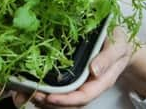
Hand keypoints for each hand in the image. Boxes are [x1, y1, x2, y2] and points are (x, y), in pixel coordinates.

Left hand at [12, 27, 132, 107]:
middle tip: (31, 94)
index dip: (66, 100)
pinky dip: (42, 90)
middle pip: (68, 103)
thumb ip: (108, 58)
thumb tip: (94, 70)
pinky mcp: (71, 77)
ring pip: (60, 98)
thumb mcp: (118, 46)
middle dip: (48, 102)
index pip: (83, 97)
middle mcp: (88, 86)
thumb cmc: (120, 43)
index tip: (49, 97)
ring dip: (41, 99)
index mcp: (101, 81)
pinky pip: (57, 89)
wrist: (120, 42)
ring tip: (24, 93)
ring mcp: (79, 83)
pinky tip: (28, 86)